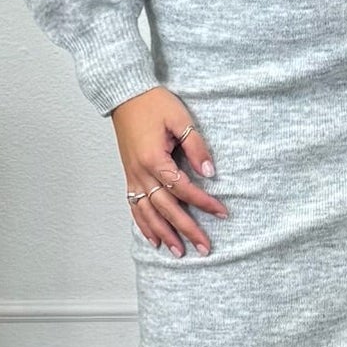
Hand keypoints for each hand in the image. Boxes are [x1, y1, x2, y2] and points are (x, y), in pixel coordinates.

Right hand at [111, 87, 227, 256]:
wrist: (125, 94)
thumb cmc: (154, 103)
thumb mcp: (180, 119)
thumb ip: (196, 146)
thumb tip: (210, 173)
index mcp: (154, 159)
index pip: (183, 189)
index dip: (203, 202)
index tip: (222, 213)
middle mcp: (140, 173)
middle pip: (166, 208)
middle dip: (186, 229)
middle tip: (204, 248)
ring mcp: (132, 176)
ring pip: (148, 213)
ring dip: (164, 234)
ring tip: (179, 252)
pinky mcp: (129, 176)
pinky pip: (134, 206)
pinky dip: (143, 225)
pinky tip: (153, 239)